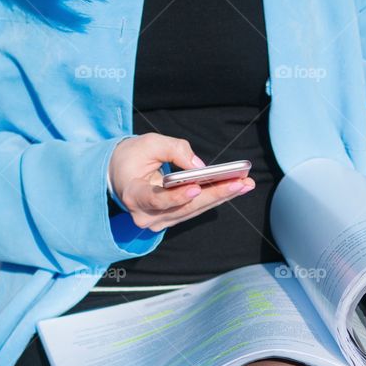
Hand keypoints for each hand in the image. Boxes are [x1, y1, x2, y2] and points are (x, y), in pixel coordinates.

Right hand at [108, 133, 255, 231]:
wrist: (121, 174)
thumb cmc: (133, 156)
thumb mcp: (149, 144)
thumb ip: (174, 150)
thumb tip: (200, 167)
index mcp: (134, 195)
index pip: (156, 200)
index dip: (176, 196)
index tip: (196, 188)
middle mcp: (146, 215)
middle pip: (185, 207)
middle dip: (215, 194)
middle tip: (241, 182)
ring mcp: (159, 221)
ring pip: (195, 210)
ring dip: (222, 196)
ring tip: (245, 183)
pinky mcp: (172, 219)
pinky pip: (196, 209)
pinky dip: (215, 197)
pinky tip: (235, 187)